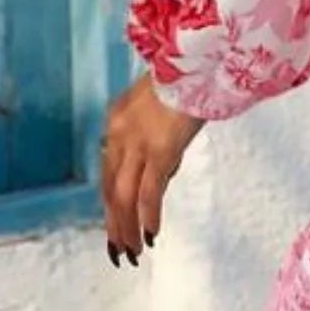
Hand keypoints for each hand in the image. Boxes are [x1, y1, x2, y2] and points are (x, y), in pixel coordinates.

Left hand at [100, 74, 205, 267]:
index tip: (115, 225)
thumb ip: (157, 132)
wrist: (201, 57)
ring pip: (124, 196)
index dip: (110, 203)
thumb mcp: (162, 101)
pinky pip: (150, 191)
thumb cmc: (191, 75)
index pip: (109, 172)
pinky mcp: (161, 149)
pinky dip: (149, 216)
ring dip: (127, 228)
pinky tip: (152, 235)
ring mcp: (138, 142)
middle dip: (114, 224)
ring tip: (133, 253)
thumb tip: (166, 169)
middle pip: (111, 189)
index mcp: (118, 118)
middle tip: (118, 251)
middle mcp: (120, 133)